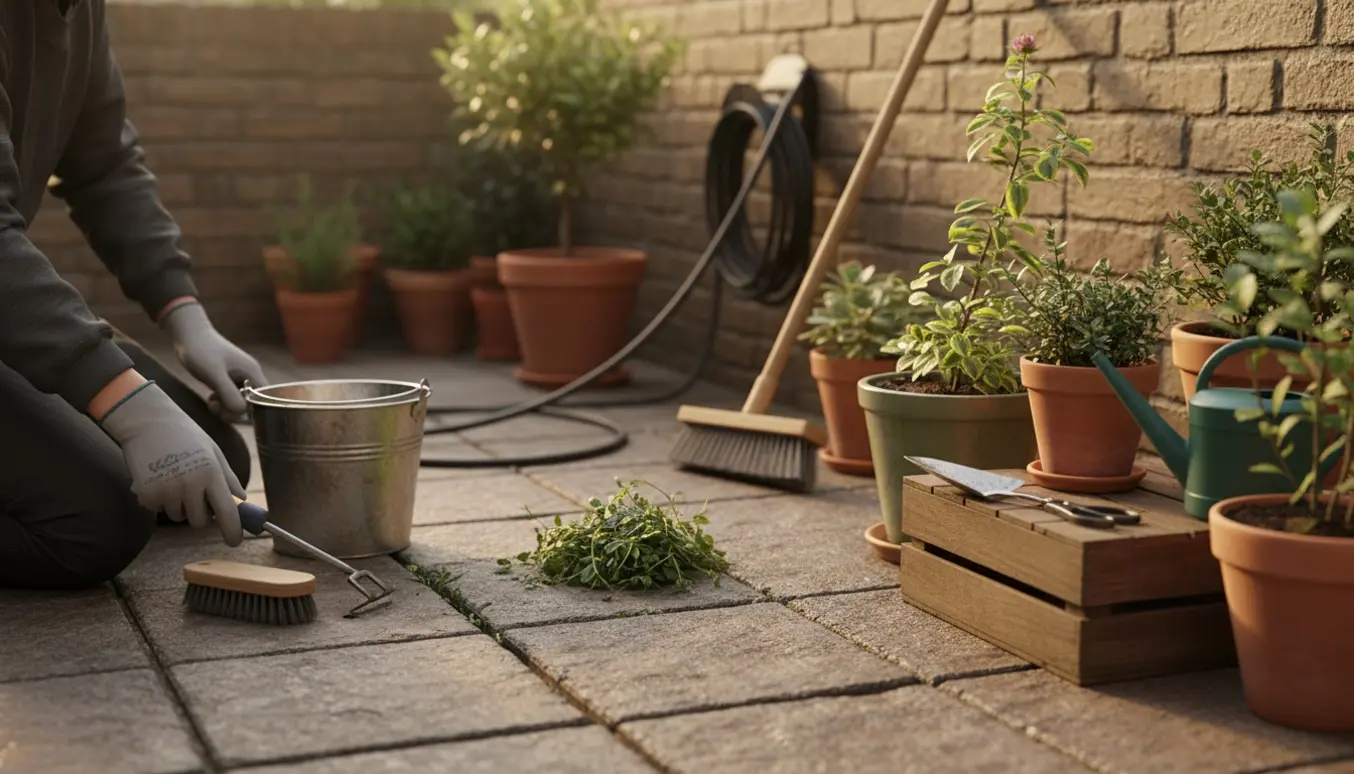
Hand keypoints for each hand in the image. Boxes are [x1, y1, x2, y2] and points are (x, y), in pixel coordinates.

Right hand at [98, 379, 246, 545]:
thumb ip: (229, 480)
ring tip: (173, 477)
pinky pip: (159, 510)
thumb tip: (242, 504)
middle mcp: (190, 484)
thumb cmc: (185, 436)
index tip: (235, 541)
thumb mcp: (214, 453)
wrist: (147, 422)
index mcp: (212, 473)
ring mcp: (167, 491)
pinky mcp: (147, 495)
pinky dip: (160, 500)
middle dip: (201, 514)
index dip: (233, 531)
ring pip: (179, 517)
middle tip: (194, 491)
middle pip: (201, 522)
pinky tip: (157, 477)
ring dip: (179, 505)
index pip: (228, 512)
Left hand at [159, 300, 266, 415]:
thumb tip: (242, 412)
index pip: (264, 399)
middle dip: (235, 410)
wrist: (188, 332)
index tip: (233, 413)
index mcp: (252, 373)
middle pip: (252, 402)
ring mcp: (238, 376)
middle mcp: (249, 376)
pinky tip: (211, 398)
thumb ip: (229, 393)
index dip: (252, 411)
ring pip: (240, 400)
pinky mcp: (228, 378)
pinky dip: (222, 401)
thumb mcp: (214, 374)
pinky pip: (231, 395)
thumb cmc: (201, 350)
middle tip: (218, 409)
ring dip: (227, 407)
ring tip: (211, 403)